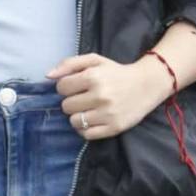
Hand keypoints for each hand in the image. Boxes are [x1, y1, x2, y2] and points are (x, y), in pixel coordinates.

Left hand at [46, 52, 164, 139]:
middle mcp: (100, 96)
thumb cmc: (116, 72)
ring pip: (74, 121)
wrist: (147, 85)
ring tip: (89, 109)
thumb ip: (69, 64)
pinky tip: (93, 120)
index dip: (66, 87)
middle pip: (66, 106)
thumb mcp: (94, 60)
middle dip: (72, 102)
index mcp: (93, 77)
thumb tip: (48, 76)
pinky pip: (86, 134)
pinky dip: (86, 129)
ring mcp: (107, 113)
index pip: (61, 87)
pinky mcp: (114, 128)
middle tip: (84, 98)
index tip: (77, 87)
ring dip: (78, 116)